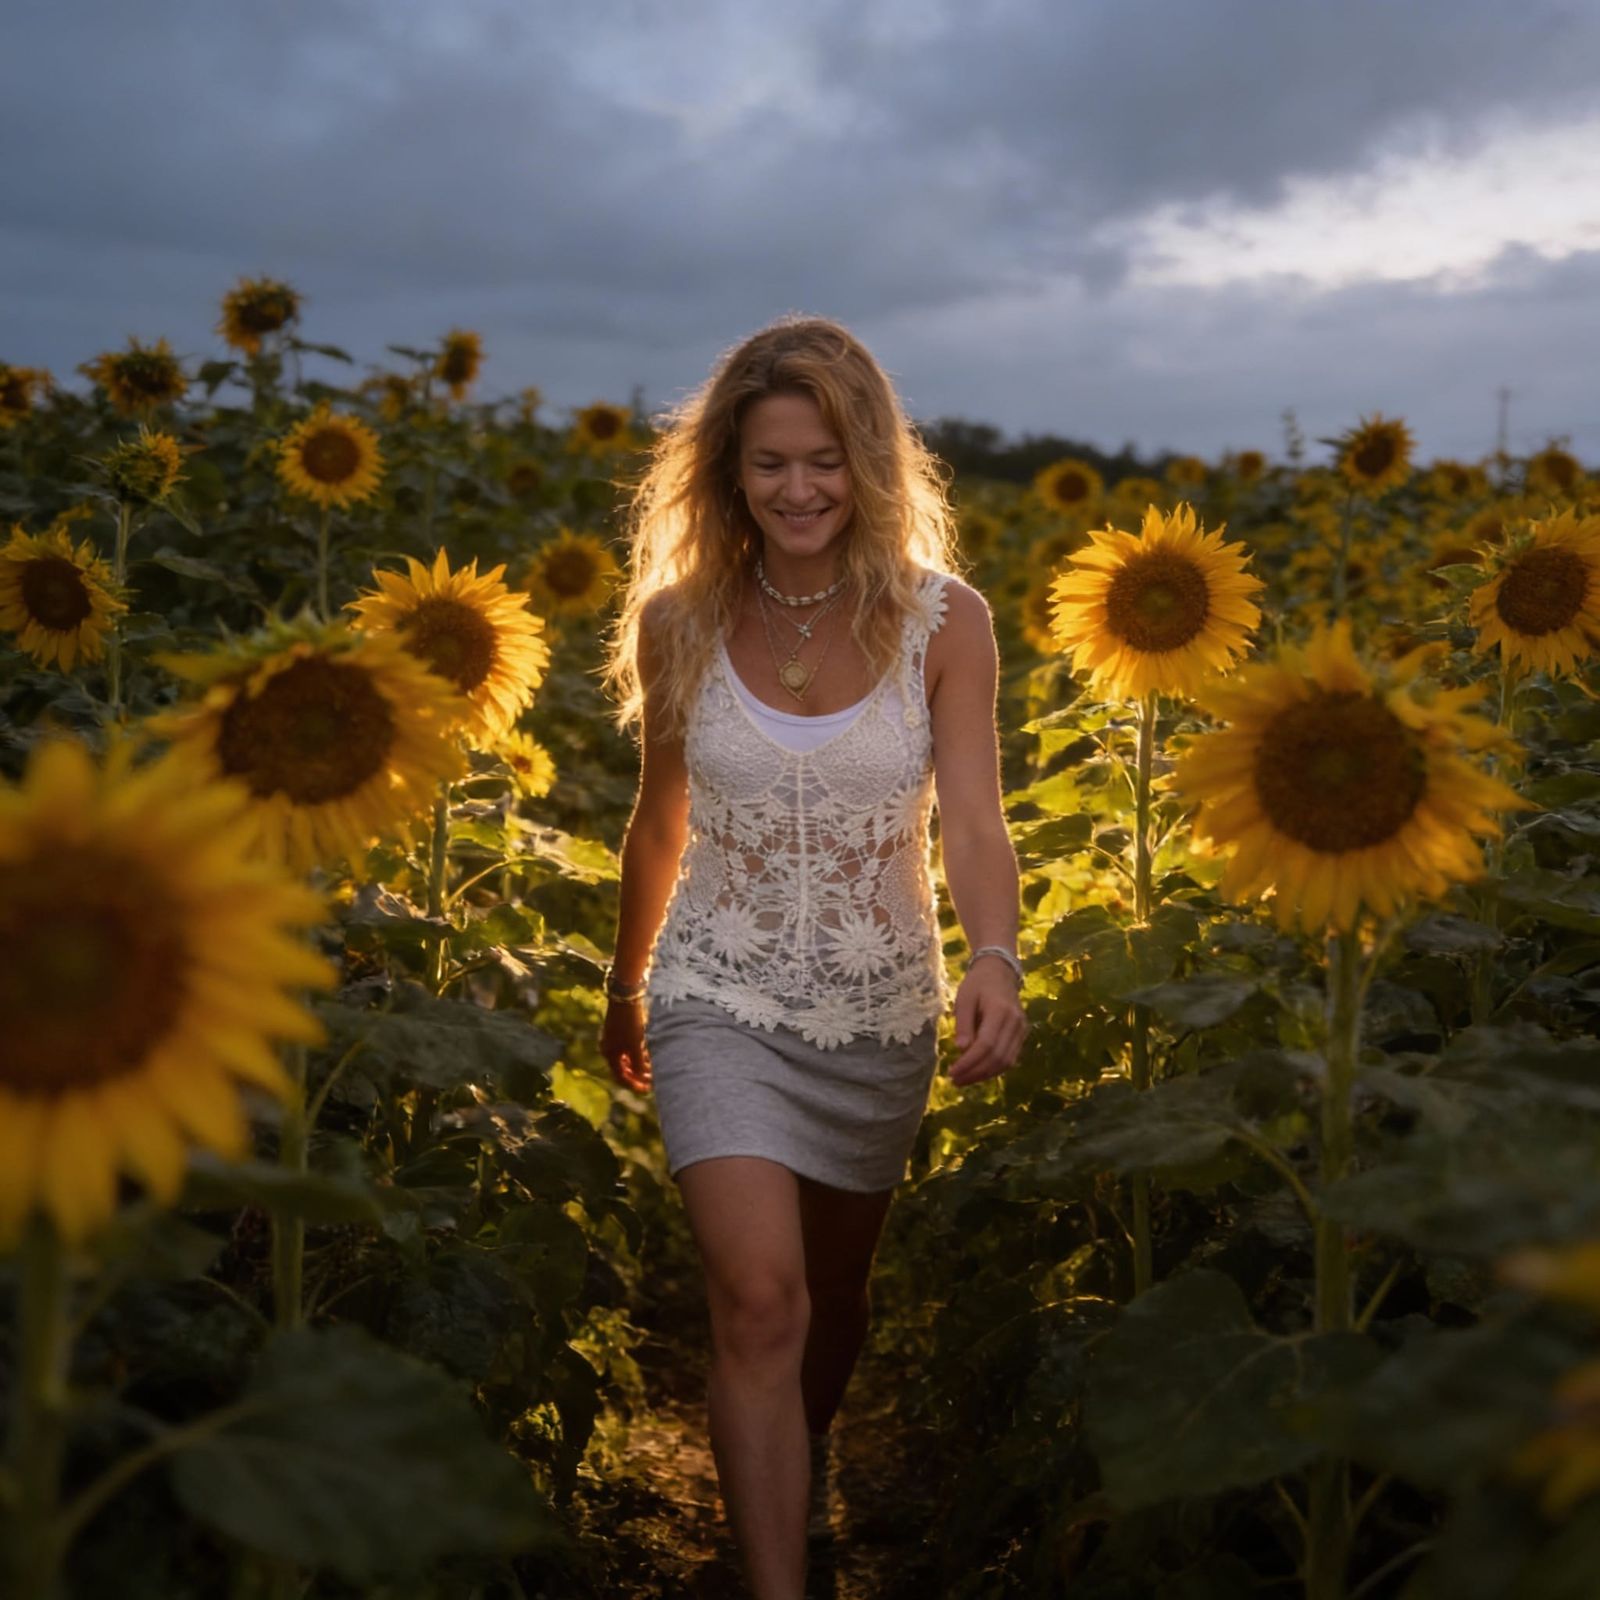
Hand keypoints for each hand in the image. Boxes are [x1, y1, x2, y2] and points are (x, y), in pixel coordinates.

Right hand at [600, 997, 652, 1092]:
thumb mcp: (636, 1046)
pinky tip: (650, 1054)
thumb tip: (642, 1080)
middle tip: (653, 1079)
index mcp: (609, 1054)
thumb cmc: (630, 1023)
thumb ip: (638, 1065)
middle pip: (624, 1068)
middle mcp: (609, 1048)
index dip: (635, 1084)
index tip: (648, 1089)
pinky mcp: (620, 1031)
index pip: (621, 1077)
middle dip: (639, 1074)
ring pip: (628, 1058)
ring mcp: (614, 1039)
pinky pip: (629, 1048)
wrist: (626, 997)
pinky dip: (639, 1053)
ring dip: (640, 1064)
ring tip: (654, 1067)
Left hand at [947, 960, 1027, 1085]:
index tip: (952, 1072)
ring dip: (985, 1074)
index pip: (986, 1045)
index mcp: (1000, 1011)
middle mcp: (1015, 1022)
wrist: (1000, 971)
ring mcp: (1021, 1029)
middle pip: (998, 1057)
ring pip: (1006, 1061)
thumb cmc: (978, 984)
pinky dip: (994, 1069)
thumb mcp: (964, 998)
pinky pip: (1010, 1057)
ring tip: (964, 1080)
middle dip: (976, 1073)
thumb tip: (962, 1049)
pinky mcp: (1022, 1034)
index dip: (969, 1062)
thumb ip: (963, 1023)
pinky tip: (978, 1072)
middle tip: (956, 1081)